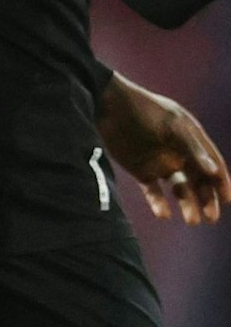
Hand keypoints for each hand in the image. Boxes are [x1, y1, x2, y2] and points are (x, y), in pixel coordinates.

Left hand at [98, 72, 227, 223]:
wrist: (108, 106)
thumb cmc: (144, 110)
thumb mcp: (172, 126)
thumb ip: (193, 148)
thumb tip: (214, 172)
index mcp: (191, 140)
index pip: (213, 164)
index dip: (221, 182)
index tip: (226, 200)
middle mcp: (179, 153)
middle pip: (199, 181)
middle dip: (207, 199)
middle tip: (211, 218)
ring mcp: (161, 163)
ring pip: (180, 189)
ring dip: (188, 204)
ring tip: (192, 221)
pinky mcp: (141, 170)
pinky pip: (153, 191)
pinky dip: (159, 203)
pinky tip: (163, 214)